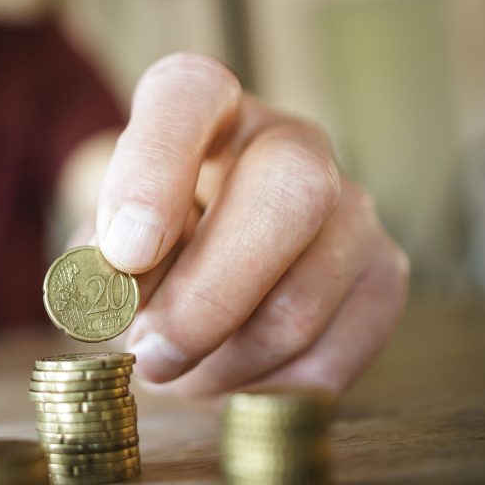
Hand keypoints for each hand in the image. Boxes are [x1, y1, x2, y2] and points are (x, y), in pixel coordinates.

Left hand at [97, 53, 408, 396]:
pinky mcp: (384, 277)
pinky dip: (263, 390)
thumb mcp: (104, 241)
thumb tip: (115, 288)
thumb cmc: (148, 246)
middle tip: (150, 354)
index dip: (154, 173)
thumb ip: (100, 258)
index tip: (124, 253)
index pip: (191, 95)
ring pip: (300, 305)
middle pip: (289, 196)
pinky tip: (227, 377)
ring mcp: (353, 208)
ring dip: (222, 362)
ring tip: (177, 368)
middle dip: (208, 299)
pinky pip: (329, 361)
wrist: (204, 273)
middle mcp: (292, 141)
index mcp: (208, 105)